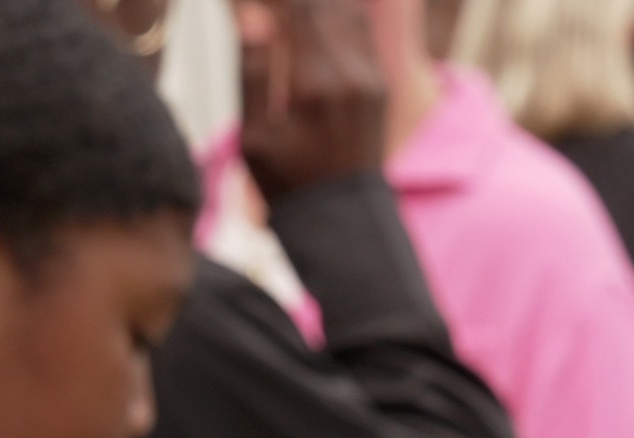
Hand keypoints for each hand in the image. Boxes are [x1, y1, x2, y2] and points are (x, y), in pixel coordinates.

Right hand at [233, 0, 388, 202]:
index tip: (252, 5)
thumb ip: (252, 72)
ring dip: (318, 8)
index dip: (275, 1)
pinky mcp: (380, 84)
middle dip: (295, 4)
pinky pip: (361, 31)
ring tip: (288, 17)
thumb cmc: (288, 182)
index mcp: (317, 85)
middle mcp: (353, 75)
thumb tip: (253, 16)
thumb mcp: (255, 136)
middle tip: (267, 12)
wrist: (345, 220)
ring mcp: (373, 79)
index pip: (297, 10)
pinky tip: (308, 21)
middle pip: (325, 6)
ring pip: (349, 11)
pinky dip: (335, 16)